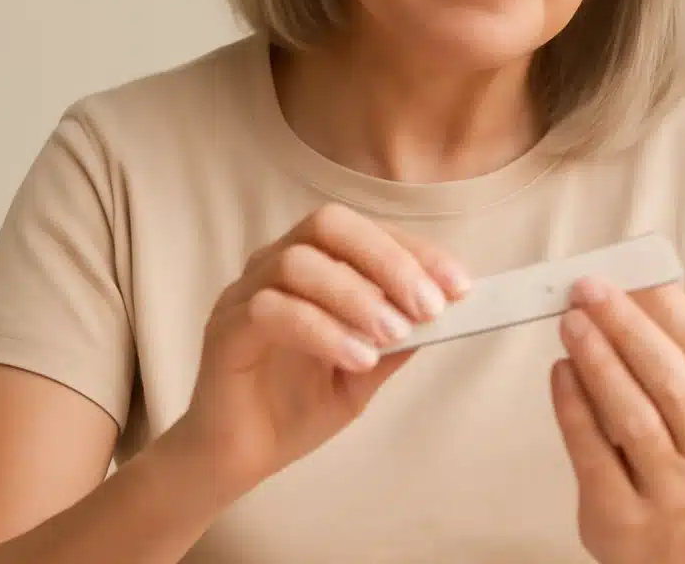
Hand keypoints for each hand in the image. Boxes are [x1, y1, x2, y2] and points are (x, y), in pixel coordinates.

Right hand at [171, 203, 469, 497]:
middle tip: (427, 306)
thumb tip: (447, 311)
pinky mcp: (225, 330)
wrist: (238, 459)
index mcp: (313, 263)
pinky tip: (357, 358)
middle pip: (328, 225)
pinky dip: (322, 330)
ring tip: (393, 335)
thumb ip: (397, 340)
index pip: (367, 233)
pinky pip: (270, 310)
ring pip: (298, 263)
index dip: (416, 253)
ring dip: (356, 296)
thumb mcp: (364, 372)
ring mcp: (244, 294)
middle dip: (386, 259)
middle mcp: (274, 265)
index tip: (460, 286)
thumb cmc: (298, 407)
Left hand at [550, 278, 684, 563]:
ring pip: (635, 416)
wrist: (674, 551)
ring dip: (599, 360)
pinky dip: (573, 405)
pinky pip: (593, 451)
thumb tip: (629, 287)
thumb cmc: (680, 460)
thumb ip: (676, 361)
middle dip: (627, 327)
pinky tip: (559, 370)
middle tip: (589, 290)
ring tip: (572, 323)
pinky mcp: (622, 515)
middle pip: (672, 381)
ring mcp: (671, 493)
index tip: (632, 274)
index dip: (669, 308)